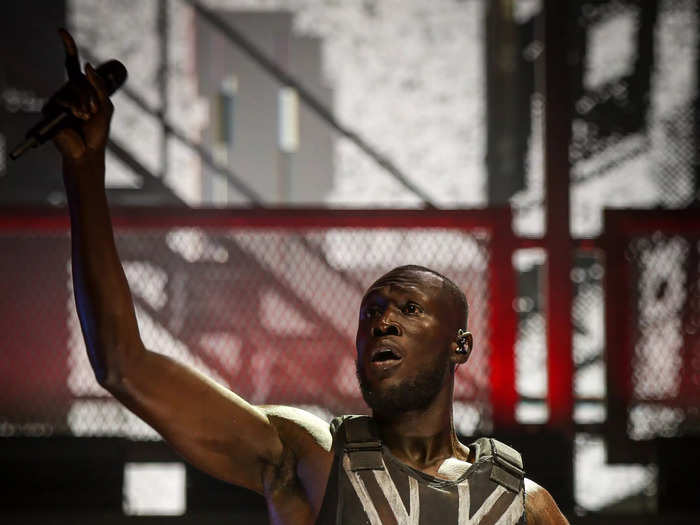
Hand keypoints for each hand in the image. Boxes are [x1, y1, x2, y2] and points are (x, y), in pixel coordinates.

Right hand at [51, 28, 112, 160]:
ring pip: (72, 88)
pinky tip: (79, 115)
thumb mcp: (105, 107)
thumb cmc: (98, 131)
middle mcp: (67, 91)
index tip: (61, 31)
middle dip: (91, 94)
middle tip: (95, 110)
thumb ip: (99, 87)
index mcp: (81, 88)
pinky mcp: (51, 109)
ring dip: (85, 102)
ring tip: (88, 115)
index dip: (67, 47)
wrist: (89, 151)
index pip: (72, 64)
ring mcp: (58, 99)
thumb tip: (87, 65)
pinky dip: (74, 106)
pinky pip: (63, 98)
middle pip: (78, 79)